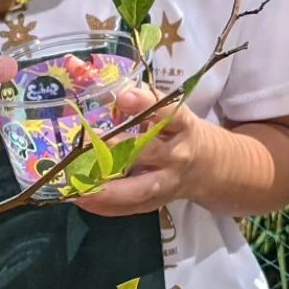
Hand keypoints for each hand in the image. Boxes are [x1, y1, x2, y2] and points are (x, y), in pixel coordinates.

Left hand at [72, 84, 215, 217]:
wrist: (209, 167)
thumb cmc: (179, 133)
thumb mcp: (170, 112)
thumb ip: (142, 100)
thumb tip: (97, 80)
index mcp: (182, 126)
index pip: (168, 113)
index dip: (146, 104)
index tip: (123, 97)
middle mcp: (176, 155)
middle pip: (149, 154)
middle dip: (117, 151)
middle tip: (86, 146)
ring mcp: (167, 183)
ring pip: (139, 189)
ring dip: (107, 189)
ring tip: (78, 188)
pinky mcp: (157, 202)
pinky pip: (130, 208)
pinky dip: (105, 206)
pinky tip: (83, 200)